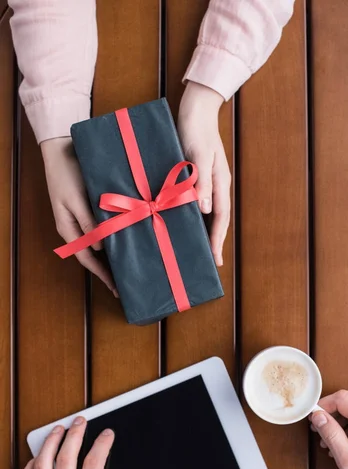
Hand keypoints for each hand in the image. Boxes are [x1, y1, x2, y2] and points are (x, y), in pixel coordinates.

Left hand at [19, 417, 128, 468]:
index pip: (94, 465)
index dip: (102, 444)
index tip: (107, 435)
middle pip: (66, 457)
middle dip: (75, 433)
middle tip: (81, 421)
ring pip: (43, 464)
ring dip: (51, 442)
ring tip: (59, 429)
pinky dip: (30, 464)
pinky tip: (39, 456)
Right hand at [41, 138, 117, 295]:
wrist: (62, 148)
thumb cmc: (67, 174)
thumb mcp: (76, 199)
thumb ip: (88, 222)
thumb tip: (101, 246)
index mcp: (70, 230)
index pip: (88, 260)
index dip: (102, 275)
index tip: (116, 289)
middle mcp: (77, 228)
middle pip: (96, 255)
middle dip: (110, 269)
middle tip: (128, 283)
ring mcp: (85, 219)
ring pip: (102, 242)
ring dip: (115, 253)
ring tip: (132, 265)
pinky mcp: (93, 208)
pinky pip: (106, 227)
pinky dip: (117, 235)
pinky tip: (130, 238)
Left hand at [178, 82, 230, 265]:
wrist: (196, 109)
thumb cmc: (197, 130)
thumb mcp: (199, 155)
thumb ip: (202, 182)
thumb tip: (206, 209)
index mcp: (220, 183)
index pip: (220, 218)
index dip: (217, 240)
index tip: (216, 259)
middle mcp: (216, 187)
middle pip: (216, 220)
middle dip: (213, 242)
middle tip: (209, 262)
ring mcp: (207, 183)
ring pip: (207, 214)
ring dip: (204, 232)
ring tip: (197, 250)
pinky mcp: (196, 178)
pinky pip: (197, 203)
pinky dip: (194, 217)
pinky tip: (185, 224)